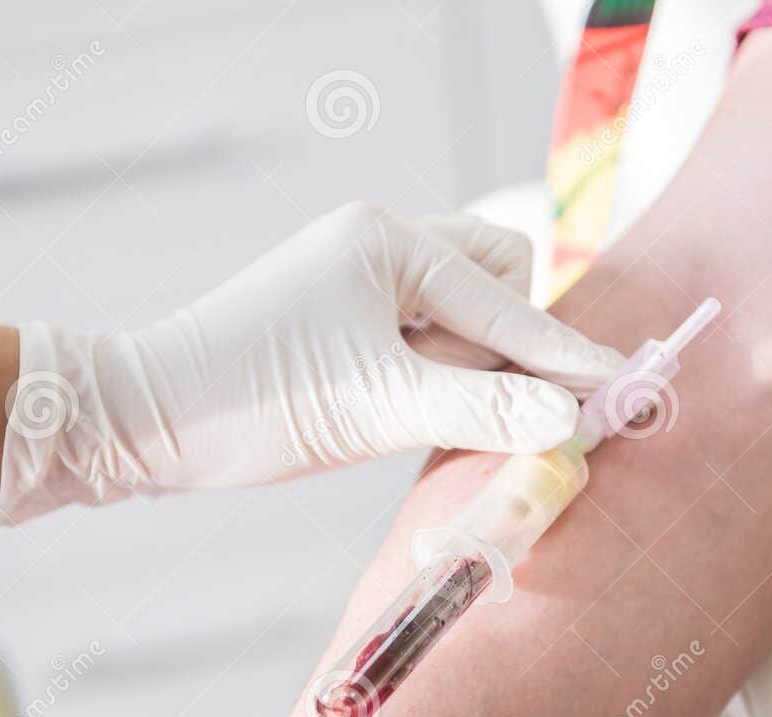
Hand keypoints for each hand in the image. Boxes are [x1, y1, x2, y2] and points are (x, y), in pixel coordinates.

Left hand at [0, 203, 622, 524]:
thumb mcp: (375, 410)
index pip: (505, 303)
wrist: (147, 420)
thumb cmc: (251, 402)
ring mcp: (363, 279)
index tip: (624, 387)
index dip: (562, 356)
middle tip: (466, 403)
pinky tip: (405, 409)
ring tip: (409, 409)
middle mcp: (380, 244)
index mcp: (387, 241)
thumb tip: (567, 418)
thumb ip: (479, 411)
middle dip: (505, 342)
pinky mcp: (350, 317)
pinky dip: (438, 374)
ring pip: (465, 311)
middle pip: (498, 281)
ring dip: (468, 364)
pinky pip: (429, 336)